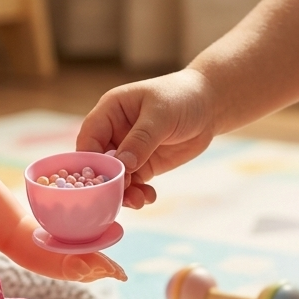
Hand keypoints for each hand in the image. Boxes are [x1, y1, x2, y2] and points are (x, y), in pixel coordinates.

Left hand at [62, 253, 127, 281]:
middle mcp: (98, 258)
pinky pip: (112, 271)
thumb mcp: (71, 266)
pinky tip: (124, 279)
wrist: (70, 265)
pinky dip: (118, 274)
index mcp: (90, 255)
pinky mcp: (103, 270)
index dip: (106, 265)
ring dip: (119, 271)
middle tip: (120, 275)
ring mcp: (102, 263)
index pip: (100, 260)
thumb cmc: (69, 265)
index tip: (111, 271)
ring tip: (124, 278)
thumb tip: (87, 270)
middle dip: (115, 268)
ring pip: (112, 266)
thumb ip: (79, 267)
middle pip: (108, 262)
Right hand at [76, 68, 214, 208]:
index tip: (99, 180)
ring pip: (116, 177)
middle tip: (119, 197)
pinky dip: (138, 193)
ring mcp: (128, 150)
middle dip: (107, 181)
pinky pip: (134, 183)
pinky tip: (148, 197)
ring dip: (123, 192)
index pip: (89, 138)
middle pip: (99, 162)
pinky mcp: (143, 164)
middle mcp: (113, 132)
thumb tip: (122, 165)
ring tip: (138, 201)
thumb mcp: (161, 115)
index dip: (90, 160)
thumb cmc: (181, 97)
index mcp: (109, 112)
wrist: (209, 105)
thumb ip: (141, 139)